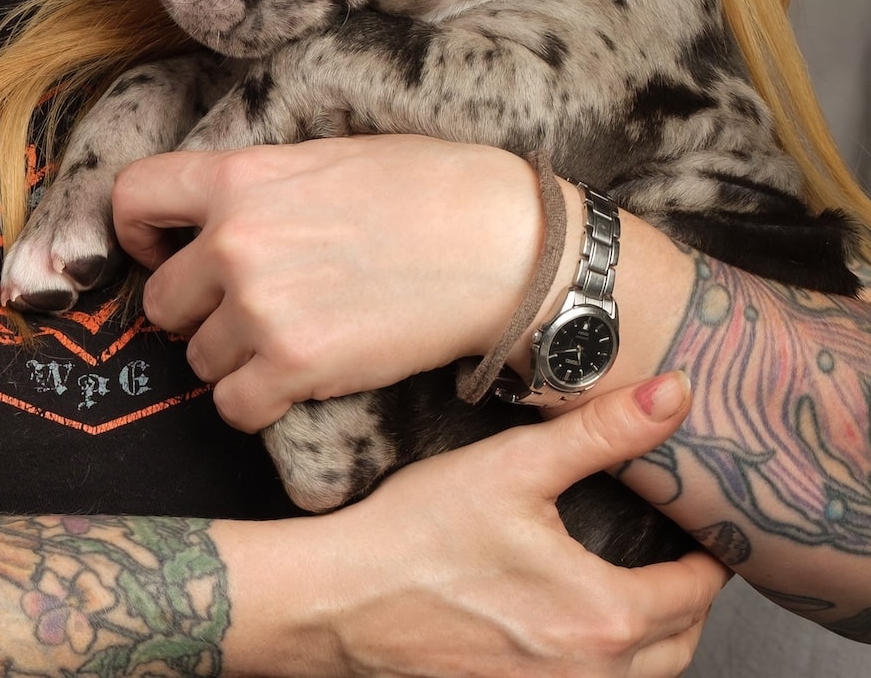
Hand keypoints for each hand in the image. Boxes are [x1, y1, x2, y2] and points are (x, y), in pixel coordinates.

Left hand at [112, 135, 548, 430]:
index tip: (162, 251)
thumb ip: (259, 184)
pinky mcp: (295, 367)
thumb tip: (218, 212)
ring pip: (197, 357)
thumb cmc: (428, 189)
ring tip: (290, 338)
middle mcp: (235, 240)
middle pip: (161, 299)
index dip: (138, 232)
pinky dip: (258, 402)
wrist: (500, 244)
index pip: (133, 198)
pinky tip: (298, 379)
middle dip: (197, 310)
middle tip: (248, 309)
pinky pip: (234, 406)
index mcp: (241, 176)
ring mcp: (261, 307)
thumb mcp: (325, 156)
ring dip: (232, 358)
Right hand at [231, 373, 725, 677]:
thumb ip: (601, 431)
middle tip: (679, 555)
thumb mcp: (514, 466)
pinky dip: (603, 663)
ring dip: (651, 639)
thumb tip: (670, 396)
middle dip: (687, 601)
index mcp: (602, 616)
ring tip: (637, 588)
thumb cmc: (416, 535)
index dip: (709, 555)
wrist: (338, 599)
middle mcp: (587, 675)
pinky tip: (574, 624)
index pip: (694, 591)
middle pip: (678, 646)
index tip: (707, 527)